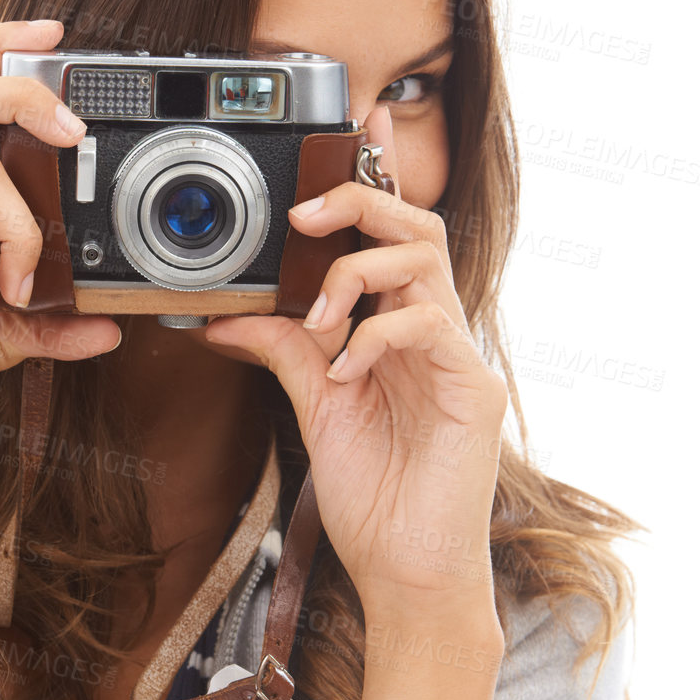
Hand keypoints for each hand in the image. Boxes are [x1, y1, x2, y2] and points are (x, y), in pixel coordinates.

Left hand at [199, 105, 508, 616]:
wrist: (407, 572)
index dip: (375, 177)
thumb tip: (225, 313)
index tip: (347, 127)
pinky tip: (346, 369)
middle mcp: (436, 333)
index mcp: (399, 330)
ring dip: (359, 271)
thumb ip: (283, 351)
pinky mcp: (474, 391)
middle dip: (362, 199)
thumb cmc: (373, 496)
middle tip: (306, 209)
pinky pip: (428, 328)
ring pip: (427, 261)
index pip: (392, 235)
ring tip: (318, 313)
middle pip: (418, 226)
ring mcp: (460, 358)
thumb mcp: (316, 408)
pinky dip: (376, 335)